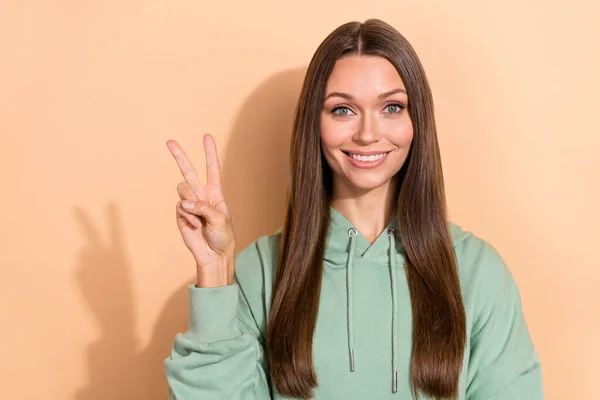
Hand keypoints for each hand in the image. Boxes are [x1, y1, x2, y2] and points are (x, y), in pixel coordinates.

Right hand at [166, 134, 234, 286]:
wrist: (213, 254)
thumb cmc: (222, 237)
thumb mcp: (220, 219)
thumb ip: (203, 207)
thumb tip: (185, 202)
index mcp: (215, 193)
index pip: (212, 168)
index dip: (210, 153)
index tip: (207, 137)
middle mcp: (201, 195)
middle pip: (188, 171)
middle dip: (179, 156)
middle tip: (169, 141)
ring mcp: (189, 204)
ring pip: (182, 190)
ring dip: (190, 203)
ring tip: (198, 219)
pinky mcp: (181, 214)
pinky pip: (180, 207)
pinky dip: (187, 217)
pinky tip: (194, 226)